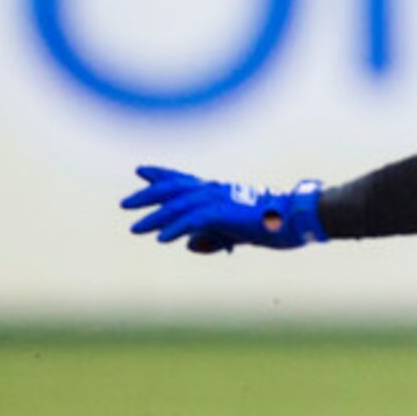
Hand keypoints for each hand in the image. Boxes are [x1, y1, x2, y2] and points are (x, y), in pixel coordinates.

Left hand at [120, 166, 325, 253]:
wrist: (291, 220)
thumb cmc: (267, 225)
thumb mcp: (232, 233)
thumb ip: (209, 237)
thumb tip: (189, 244)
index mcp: (216, 191)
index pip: (183, 180)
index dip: (161, 175)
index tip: (140, 171)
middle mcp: (214, 191)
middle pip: (173, 189)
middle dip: (148, 195)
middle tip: (125, 203)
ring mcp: (219, 199)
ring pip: (178, 206)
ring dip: (155, 218)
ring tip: (136, 229)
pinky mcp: (224, 212)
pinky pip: (194, 220)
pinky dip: (177, 229)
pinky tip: (163, 239)